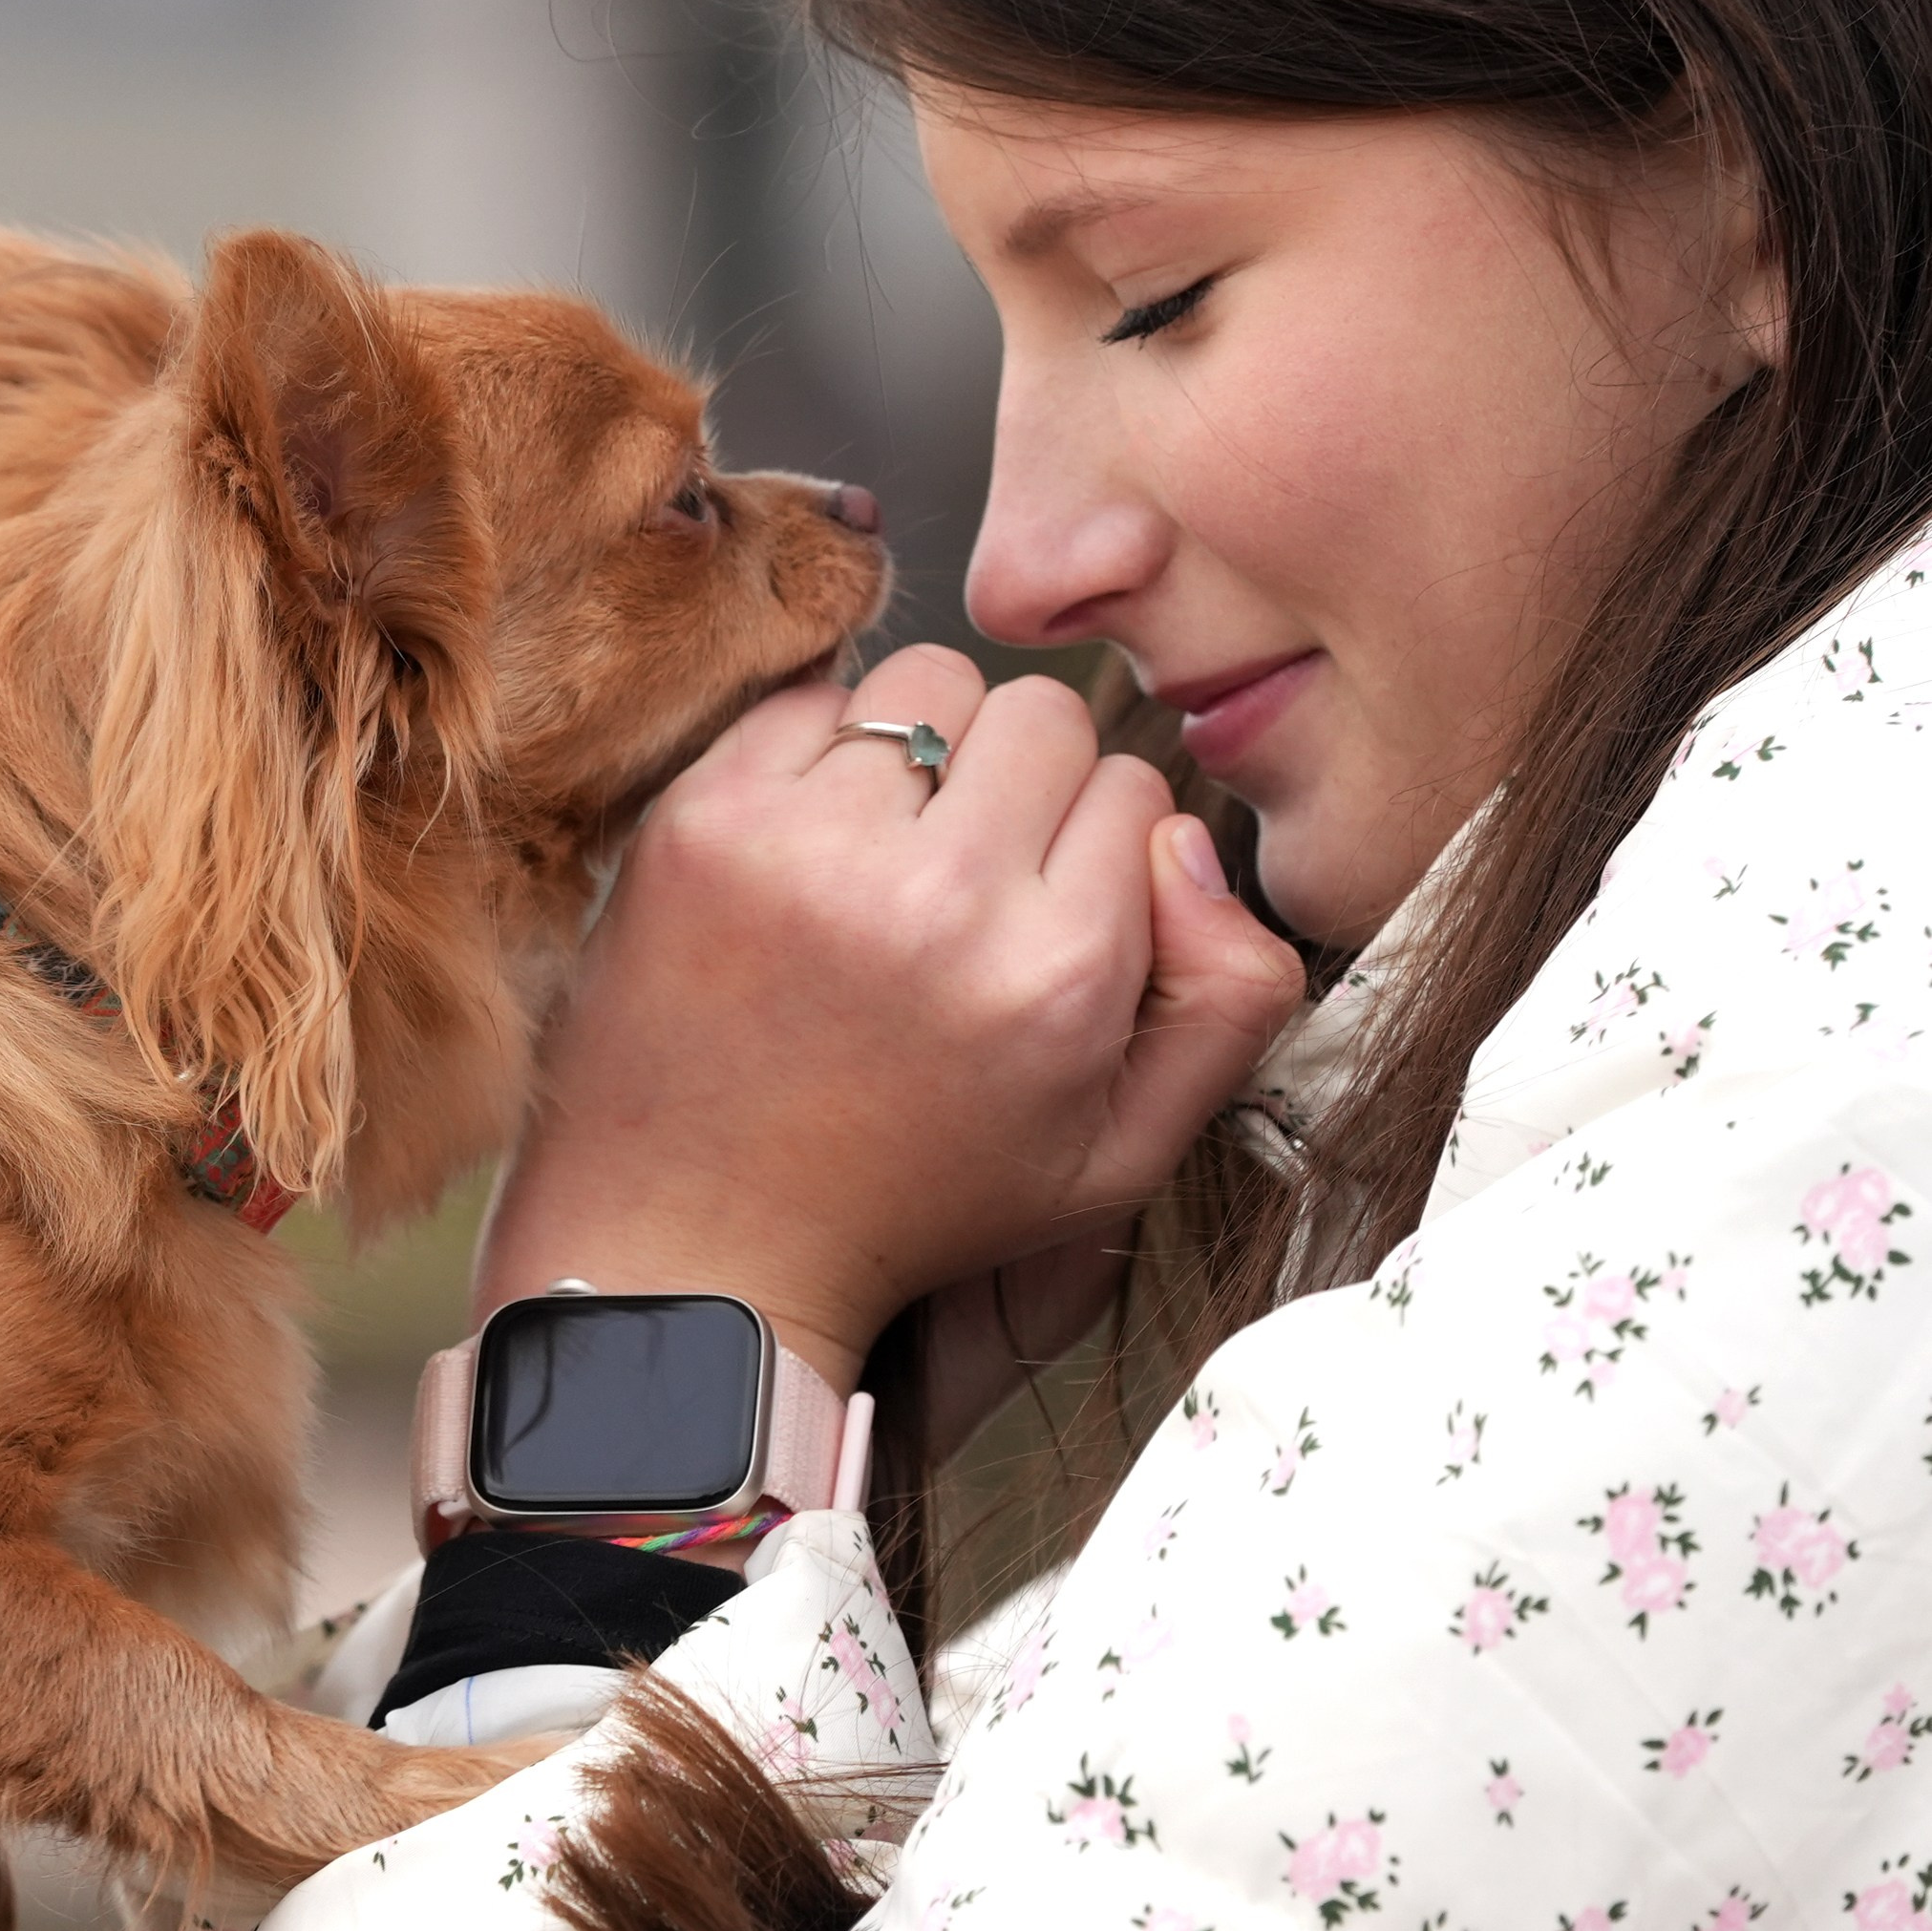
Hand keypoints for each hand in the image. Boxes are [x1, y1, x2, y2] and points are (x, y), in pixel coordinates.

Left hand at [477, 642, 1303, 1391]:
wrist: (704, 1246)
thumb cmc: (916, 1203)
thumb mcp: (1118, 1158)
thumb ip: (1228, 998)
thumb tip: (1189, 840)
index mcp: (1060, 975)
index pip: (1137, 792)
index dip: (1096, 847)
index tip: (1040, 914)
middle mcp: (944, 898)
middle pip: (1044, 715)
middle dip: (1022, 781)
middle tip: (967, 876)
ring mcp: (812, 849)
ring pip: (930, 685)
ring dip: (926, 751)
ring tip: (888, 854)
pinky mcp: (704, 821)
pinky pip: (809, 698)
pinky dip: (818, 752)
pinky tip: (808, 848)